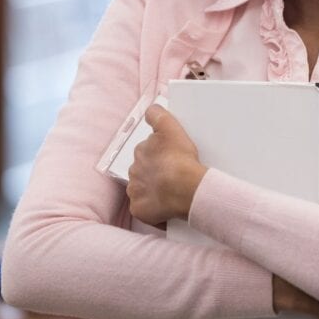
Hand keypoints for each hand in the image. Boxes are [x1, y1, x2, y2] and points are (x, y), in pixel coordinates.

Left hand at [127, 105, 207, 225]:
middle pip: (145, 169)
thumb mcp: (171, 128)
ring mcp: (136, 191)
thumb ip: (158, 115)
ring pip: (144, 188)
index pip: (147, 150)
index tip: (169, 156)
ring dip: (155, 188)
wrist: (184, 188)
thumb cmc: (180, 160)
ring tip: (173, 190)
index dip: (159, 152)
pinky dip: (154, 207)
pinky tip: (168, 204)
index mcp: (141, 152)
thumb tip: (150, 109)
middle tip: (174, 173)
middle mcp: (135, 171)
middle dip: (156, 171)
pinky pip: (145, 208)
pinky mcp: (140, 209)